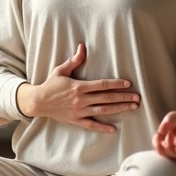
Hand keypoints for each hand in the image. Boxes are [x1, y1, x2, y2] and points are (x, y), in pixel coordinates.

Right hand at [24, 42, 139, 132]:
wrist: (38, 102)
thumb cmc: (50, 85)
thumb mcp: (61, 70)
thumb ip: (74, 60)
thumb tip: (82, 47)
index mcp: (79, 86)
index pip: (102, 85)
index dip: (116, 84)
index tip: (128, 84)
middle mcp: (81, 99)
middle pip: (106, 98)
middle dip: (123, 97)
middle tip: (137, 98)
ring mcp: (79, 111)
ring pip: (103, 111)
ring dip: (119, 109)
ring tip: (132, 107)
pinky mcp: (76, 120)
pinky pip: (91, 125)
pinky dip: (102, 127)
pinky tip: (114, 129)